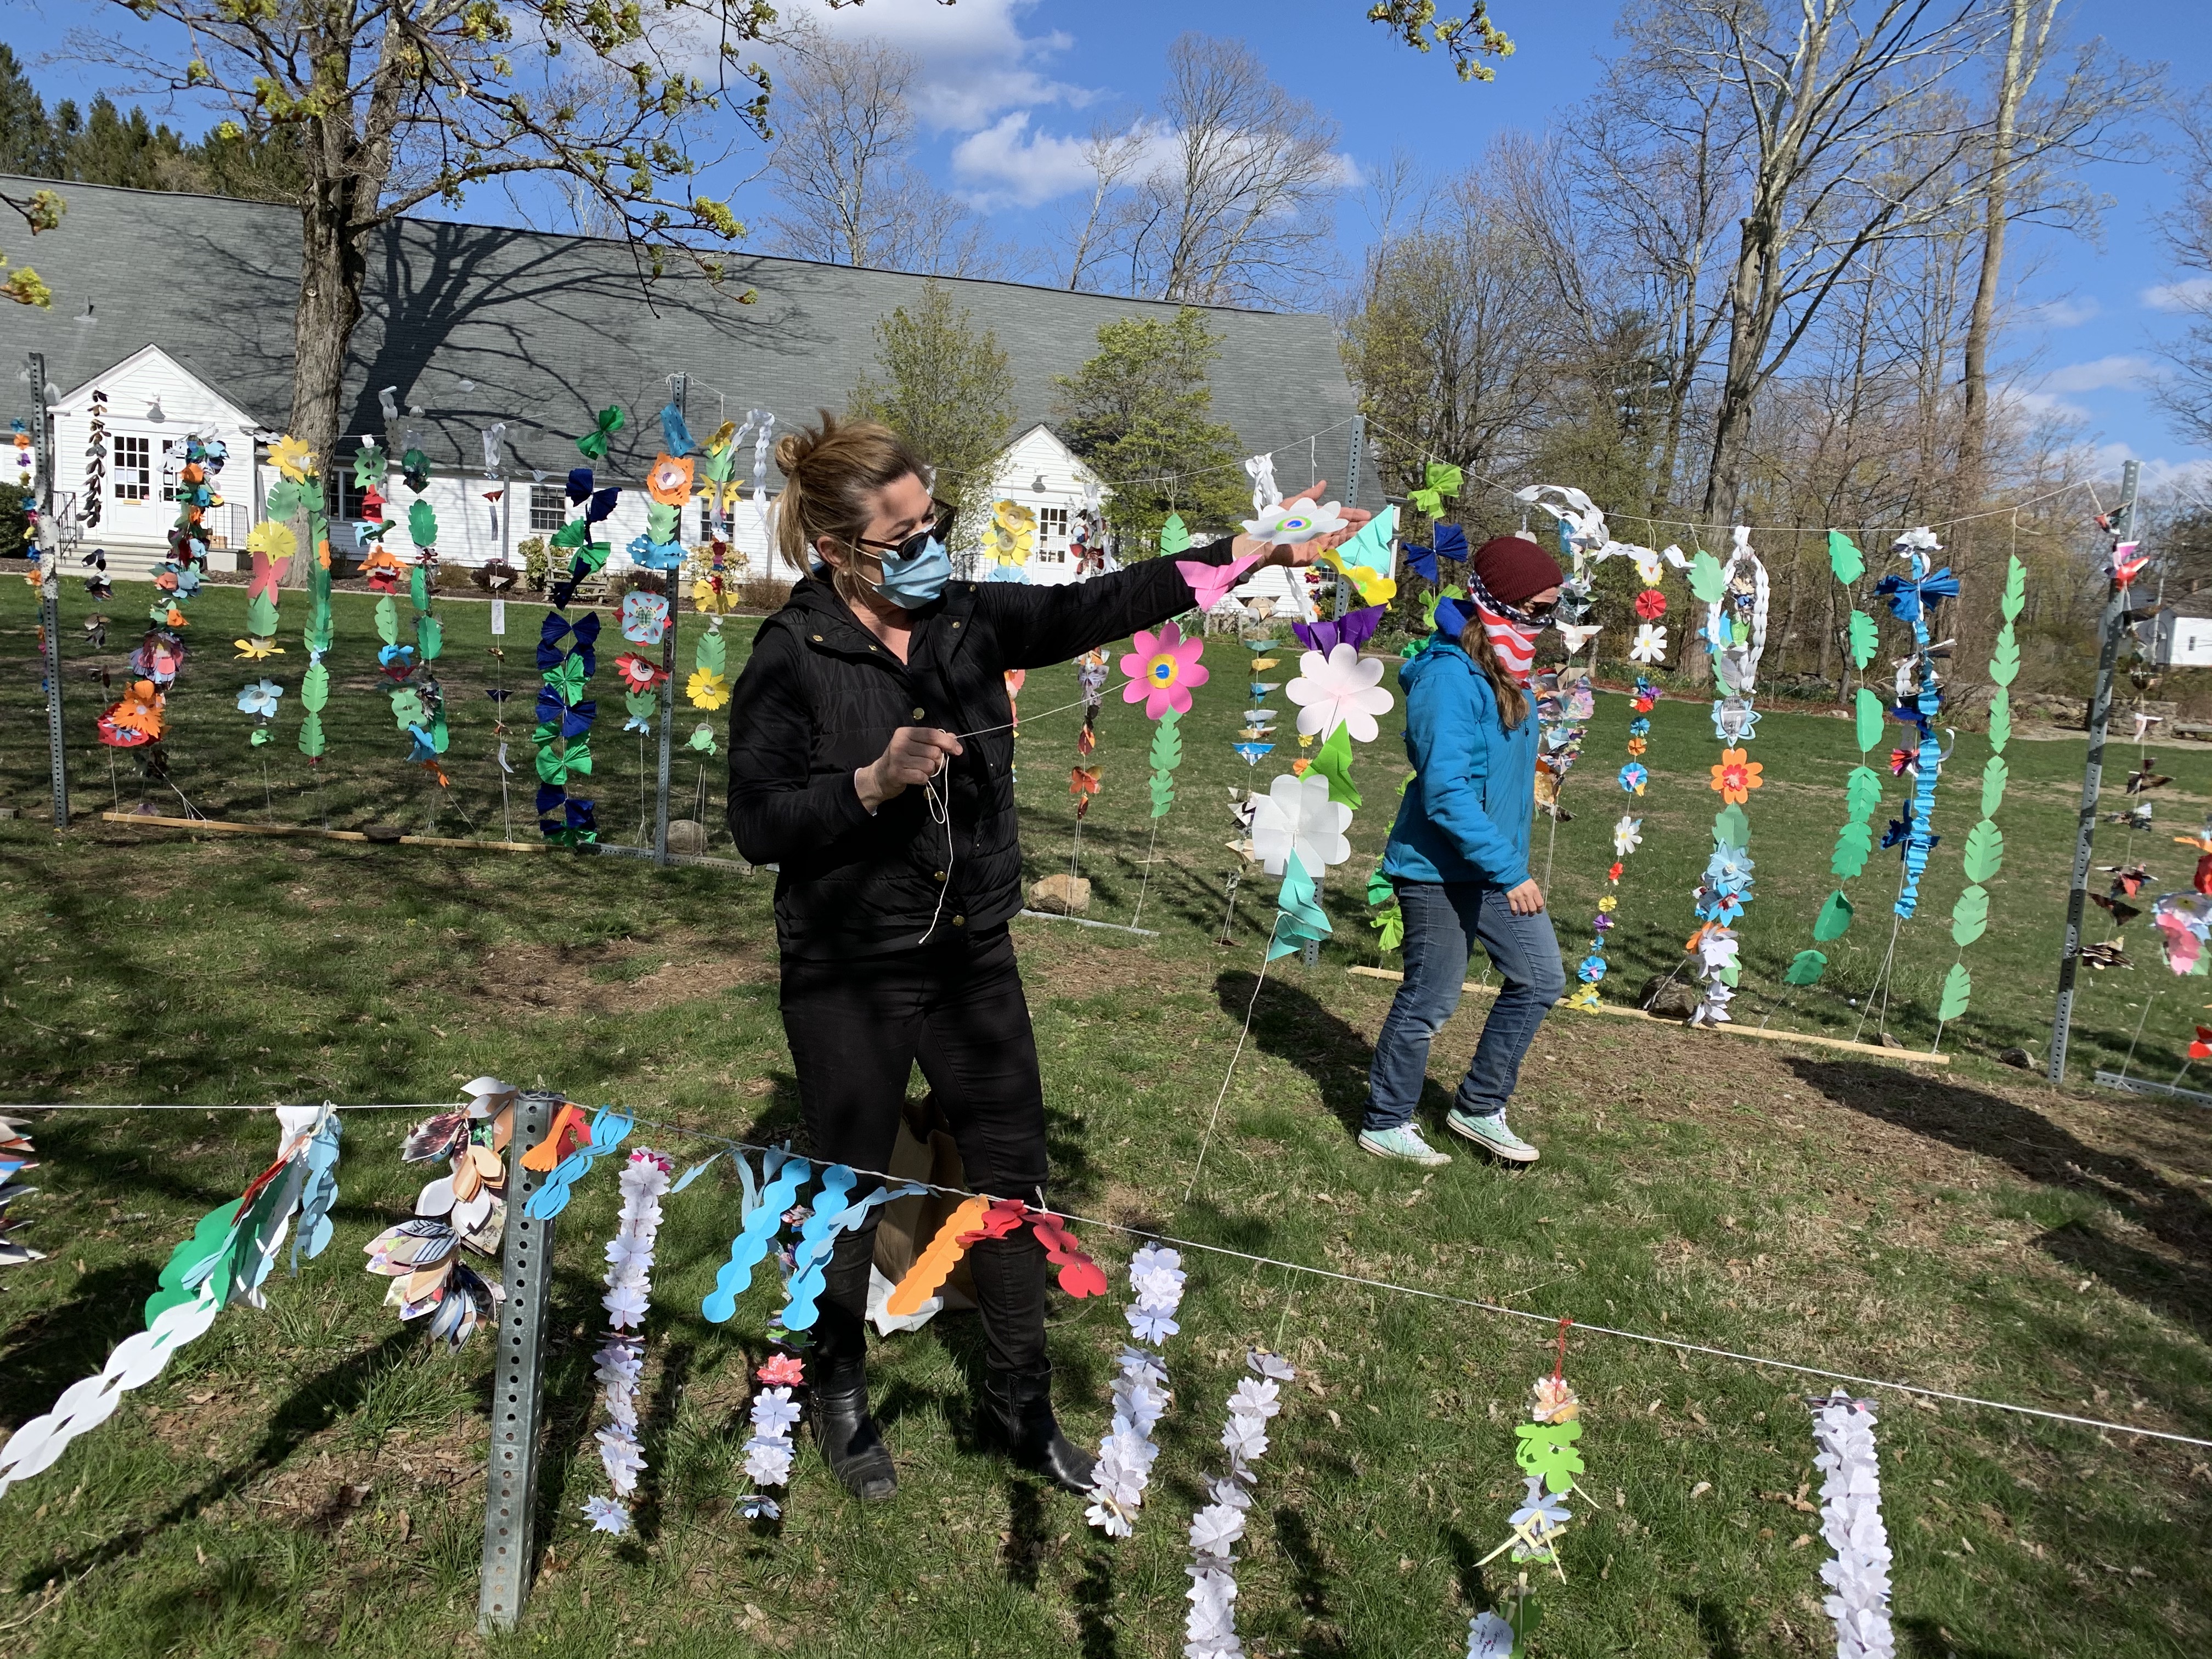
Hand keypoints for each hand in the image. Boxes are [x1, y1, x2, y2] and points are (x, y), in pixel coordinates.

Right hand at [856, 726, 961, 811]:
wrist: (879, 777)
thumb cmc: (901, 759)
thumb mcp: (915, 746)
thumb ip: (934, 740)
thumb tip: (953, 738)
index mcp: (905, 732)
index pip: (933, 734)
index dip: (948, 742)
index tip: (958, 750)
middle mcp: (900, 743)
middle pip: (934, 752)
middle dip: (938, 761)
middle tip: (930, 765)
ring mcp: (897, 758)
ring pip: (930, 765)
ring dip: (930, 771)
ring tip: (920, 771)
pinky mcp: (897, 773)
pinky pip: (922, 777)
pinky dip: (923, 779)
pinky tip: (915, 777)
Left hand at [1227, 480, 1376, 569]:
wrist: (1265, 541)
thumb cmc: (1277, 521)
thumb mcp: (1294, 503)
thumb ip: (1310, 495)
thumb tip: (1323, 483)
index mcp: (1317, 517)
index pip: (1339, 515)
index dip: (1353, 515)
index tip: (1367, 514)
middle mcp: (1320, 530)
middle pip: (1343, 528)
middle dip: (1357, 526)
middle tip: (1372, 525)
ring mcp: (1318, 544)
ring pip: (1341, 539)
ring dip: (1354, 535)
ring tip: (1367, 532)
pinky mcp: (1315, 556)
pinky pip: (1332, 551)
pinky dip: (1344, 547)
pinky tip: (1354, 543)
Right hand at [1505, 879, 1544, 915]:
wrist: (1511, 874)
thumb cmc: (1523, 879)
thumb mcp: (1532, 884)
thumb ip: (1535, 893)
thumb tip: (1537, 903)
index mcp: (1534, 890)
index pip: (1540, 904)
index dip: (1540, 909)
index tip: (1539, 911)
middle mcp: (1528, 895)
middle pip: (1532, 909)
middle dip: (1532, 913)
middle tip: (1531, 913)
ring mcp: (1519, 897)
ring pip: (1524, 911)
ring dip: (1524, 913)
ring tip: (1523, 913)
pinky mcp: (1511, 898)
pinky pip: (1514, 909)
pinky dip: (1515, 913)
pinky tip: (1515, 913)